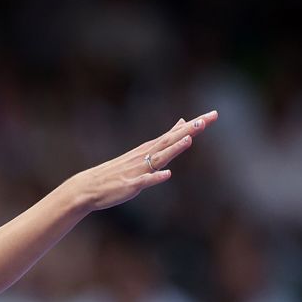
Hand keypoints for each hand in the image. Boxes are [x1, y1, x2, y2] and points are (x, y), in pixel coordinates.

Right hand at [64, 110, 217, 211]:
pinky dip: (155, 177)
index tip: (213, 115)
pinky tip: (166, 174)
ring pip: (159, 158)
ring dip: (174, 149)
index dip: (194, 125)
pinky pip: (144, 181)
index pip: (175, 134)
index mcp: (149, 149)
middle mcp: (145, 156)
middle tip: (208, 119)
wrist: (88, 187)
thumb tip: (182, 122)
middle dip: (190, 130)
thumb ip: (165, 139)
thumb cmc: (116, 172)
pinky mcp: (130, 185)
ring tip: (189, 140)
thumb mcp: (143, 152)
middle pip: (171, 140)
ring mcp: (137, 170)